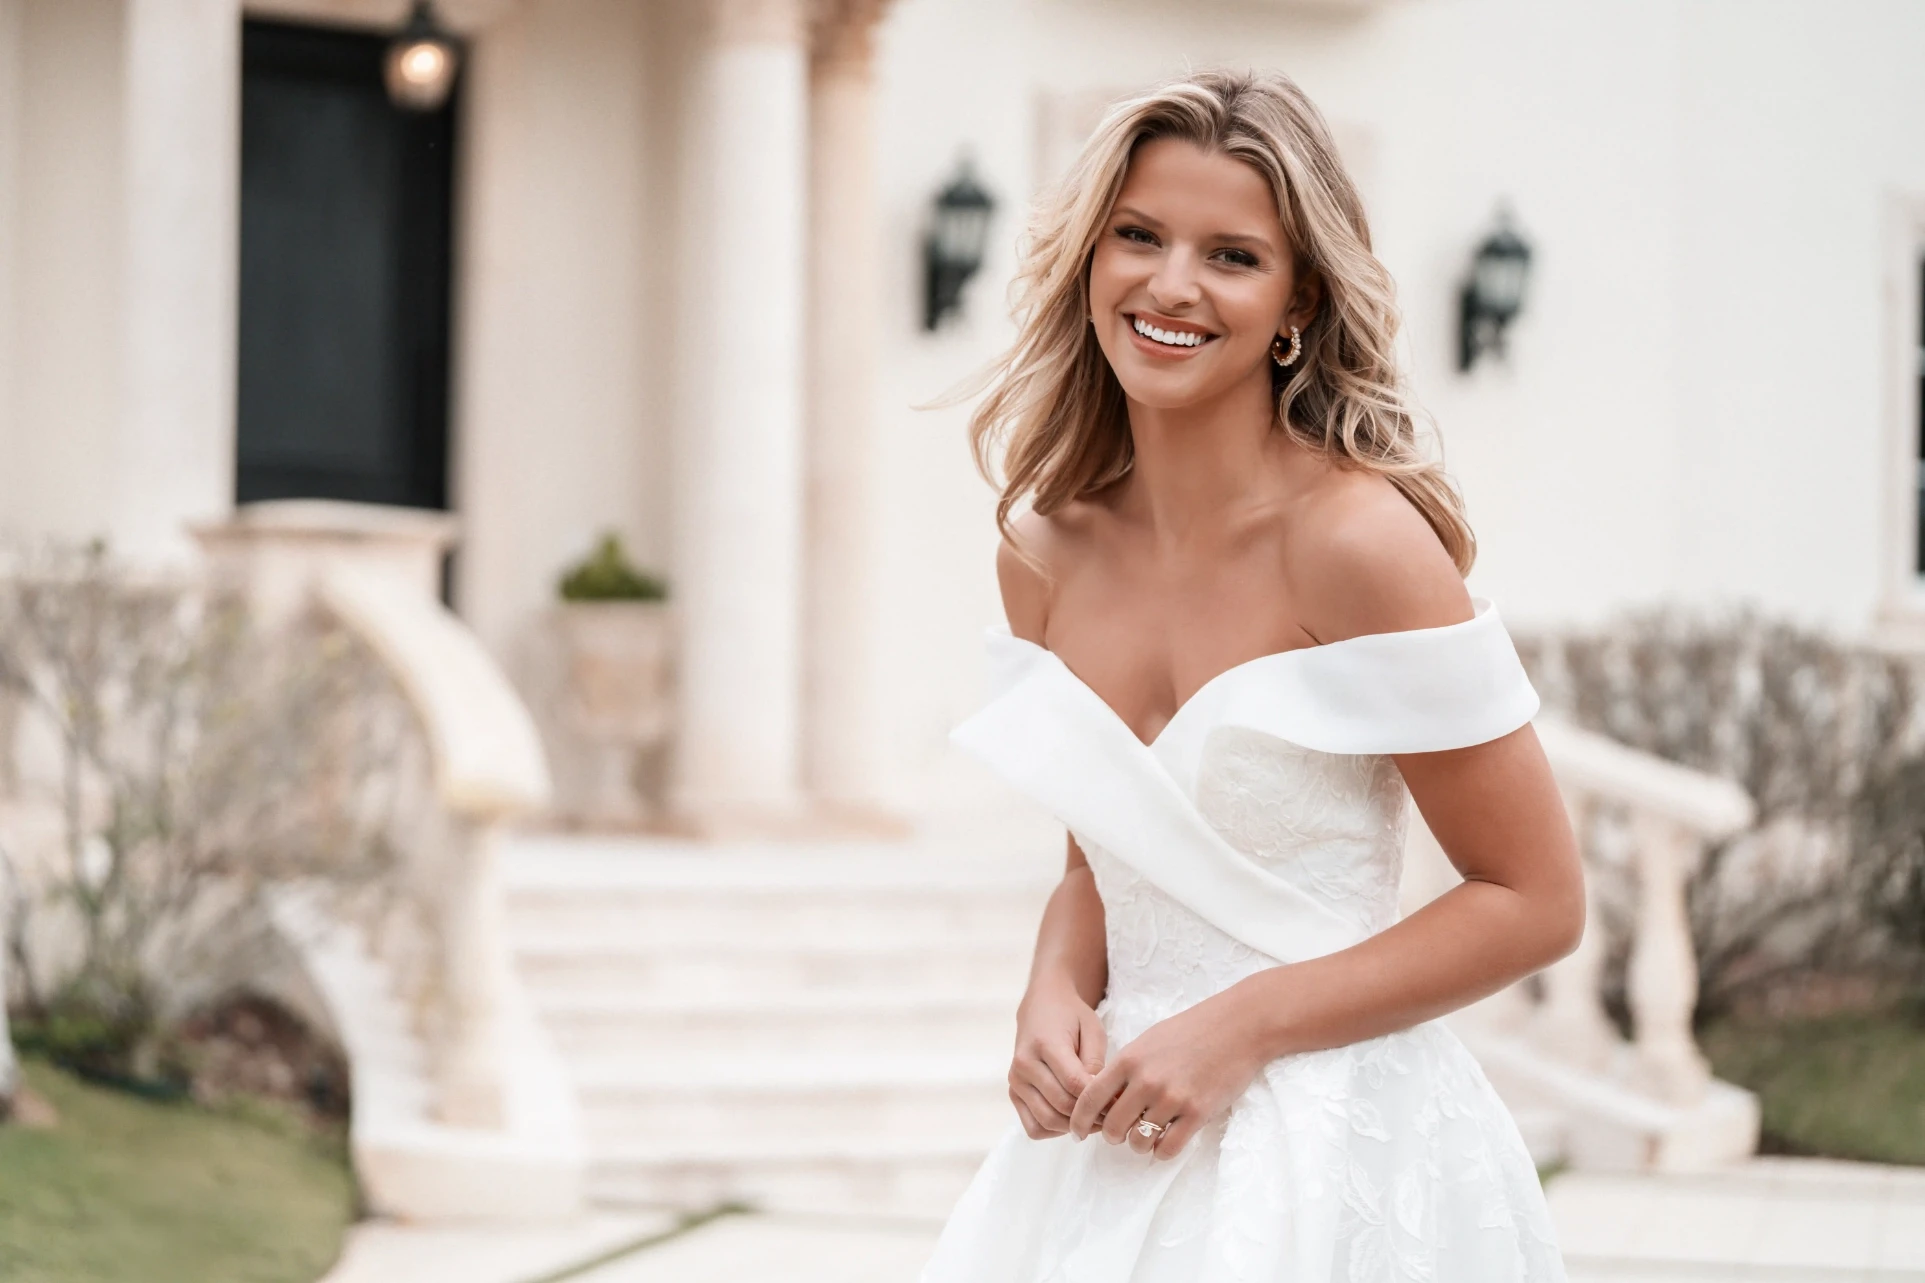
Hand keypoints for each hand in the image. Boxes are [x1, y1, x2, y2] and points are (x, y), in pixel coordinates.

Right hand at [1008, 977, 1106, 1137]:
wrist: (1041, 1007)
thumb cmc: (1071, 1017)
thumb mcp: (1092, 1030)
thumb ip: (1095, 1064)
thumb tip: (1102, 1099)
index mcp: (1045, 1044)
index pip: (1074, 1084)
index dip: (1100, 1100)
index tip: (1119, 1104)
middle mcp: (1024, 1064)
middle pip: (1061, 1105)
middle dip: (1090, 1115)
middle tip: (1111, 1116)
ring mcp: (1016, 1081)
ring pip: (1047, 1121)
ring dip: (1074, 1126)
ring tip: (1094, 1119)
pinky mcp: (1014, 1094)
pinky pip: (1034, 1127)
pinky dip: (1055, 1131)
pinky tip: (1071, 1119)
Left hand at [1068, 988, 1266, 1158]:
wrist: (1237, 1028)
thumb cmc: (1191, 1031)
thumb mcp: (1148, 1042)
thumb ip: (1125, 1069)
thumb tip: (1105, 1100)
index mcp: (1129, 1059)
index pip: (1090, 1098)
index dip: (1078, 1120)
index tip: (1076, 1132)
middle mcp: (1146, 1080)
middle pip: (1112, 1126)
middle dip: (1111, 1136)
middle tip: (1118, 1135)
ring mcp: (1172, 1098)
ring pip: (1138, 1141)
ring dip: (1137, 1145)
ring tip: (1145, 1137)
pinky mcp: (1197, 1113)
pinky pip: (1167, 1148)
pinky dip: (1161, 1152)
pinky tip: (1165, 1142)